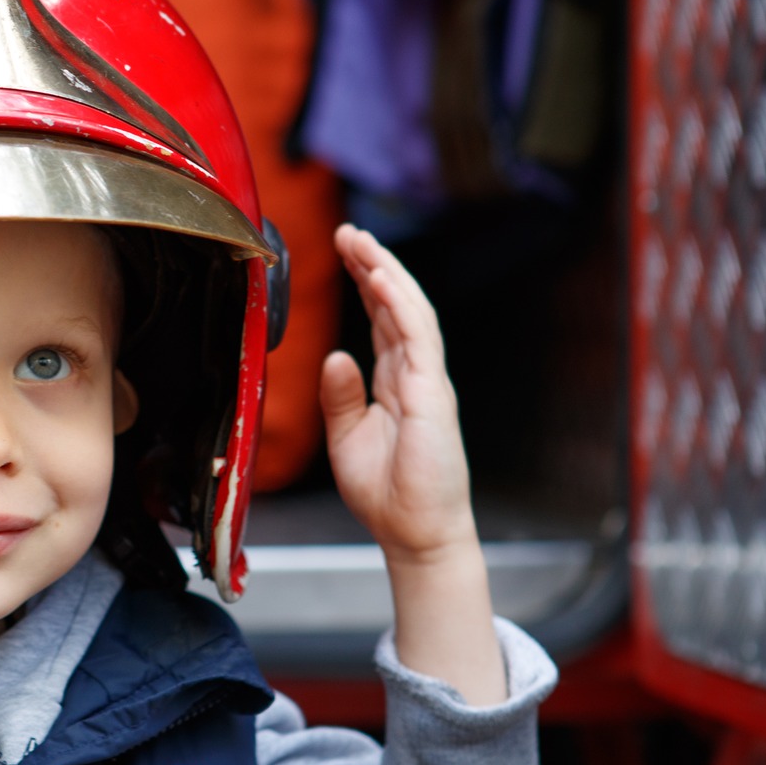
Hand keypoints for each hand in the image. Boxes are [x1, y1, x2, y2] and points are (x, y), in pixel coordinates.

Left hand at [321, 224, 504, 703]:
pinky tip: (380, 279)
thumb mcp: (347, 438)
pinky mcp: (432, 395)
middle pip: (396, 306)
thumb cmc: (388, 494)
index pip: (382, 319)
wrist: (416, 533)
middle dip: (373, 264)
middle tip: (348, 231)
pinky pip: (417, 339)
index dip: (365, 282)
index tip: (344, 250)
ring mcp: (427, 382)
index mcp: (397, 382)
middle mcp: (416, 375)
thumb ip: (340, 396)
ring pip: (410, 312)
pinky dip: (399, 305)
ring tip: (362, 241)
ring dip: (386, 273)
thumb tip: (333, 354)